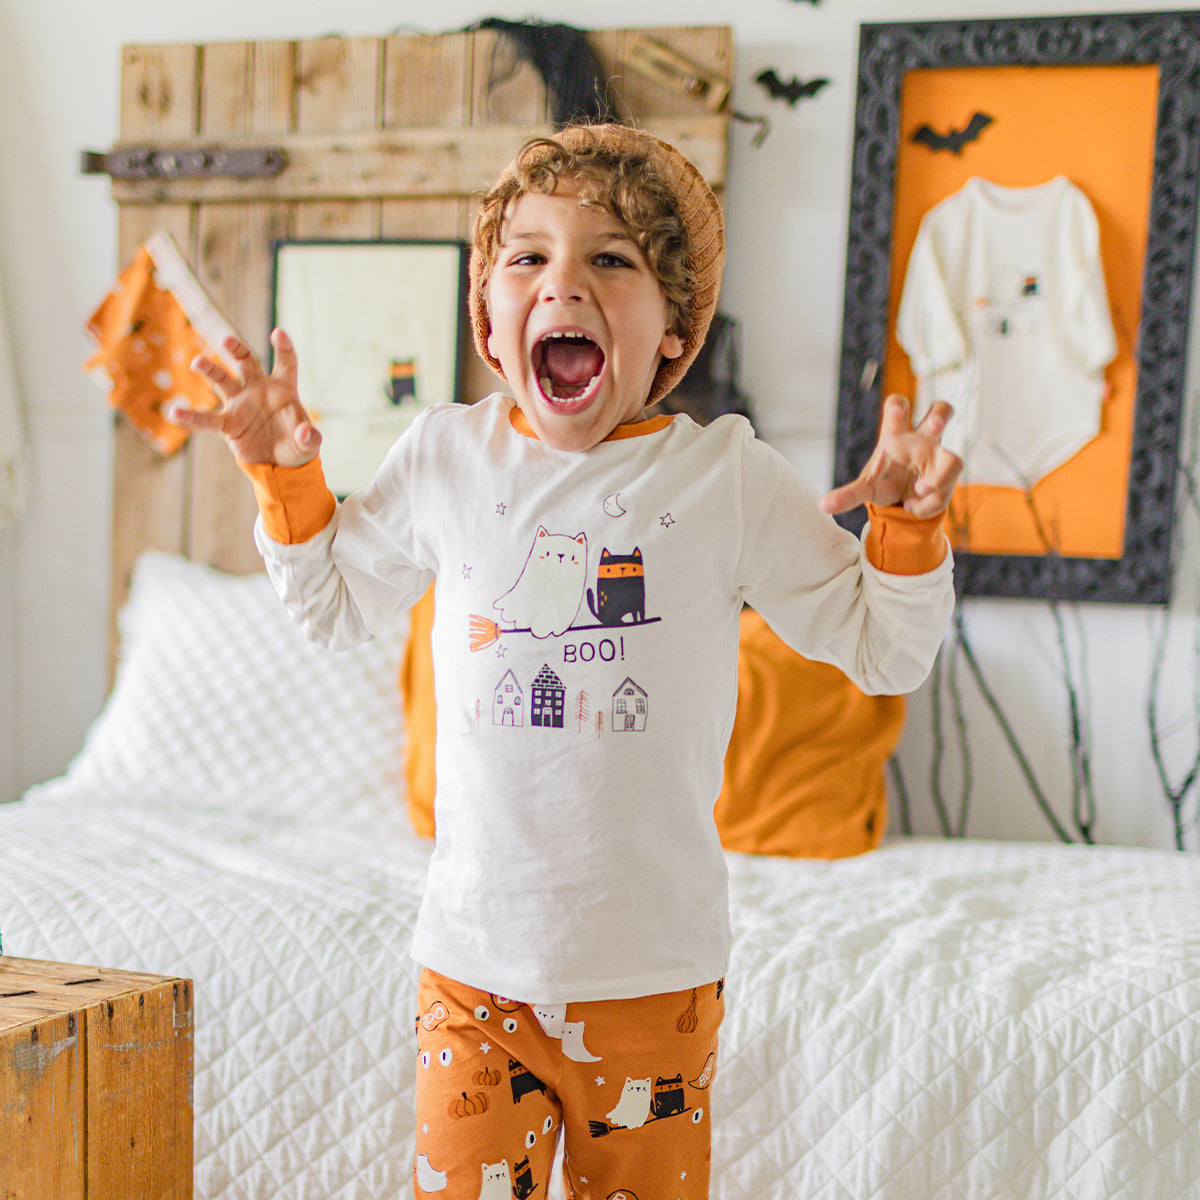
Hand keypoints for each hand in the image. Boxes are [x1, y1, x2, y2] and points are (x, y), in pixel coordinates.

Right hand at [171, 329, 320, 467]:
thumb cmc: (297, 447)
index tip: (279, 334)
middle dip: (236, 350)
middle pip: (247, 363)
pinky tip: (176, 413)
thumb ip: (309, 437)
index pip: (285, 363)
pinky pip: (209, 419)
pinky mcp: (229, 424)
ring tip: (198, 363)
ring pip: (224, 382)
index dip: (283, 348)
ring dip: (211, 371)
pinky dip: (193, 417)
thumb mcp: (308, 444)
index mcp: (282, 389)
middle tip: (227, 340)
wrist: (281, 466)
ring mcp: (241, 405)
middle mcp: (259, 390)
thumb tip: (305, 433)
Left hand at [821, 394, 961, 518]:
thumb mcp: (864, 488)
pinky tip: (912, 508)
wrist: (902, 501)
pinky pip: (944, 491)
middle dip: (941, 415)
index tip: (896, 410)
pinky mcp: (947, 480)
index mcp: (896, 435)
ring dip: (939, 478)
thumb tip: (823, 506)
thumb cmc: (883, 482)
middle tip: (937, 424)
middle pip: (940, 412)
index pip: (899, 409)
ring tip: (919, 490)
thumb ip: (847, 495)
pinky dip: (928, 505)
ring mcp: (939, 459)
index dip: (899, 406)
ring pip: (955, 459)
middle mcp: (922, 440)